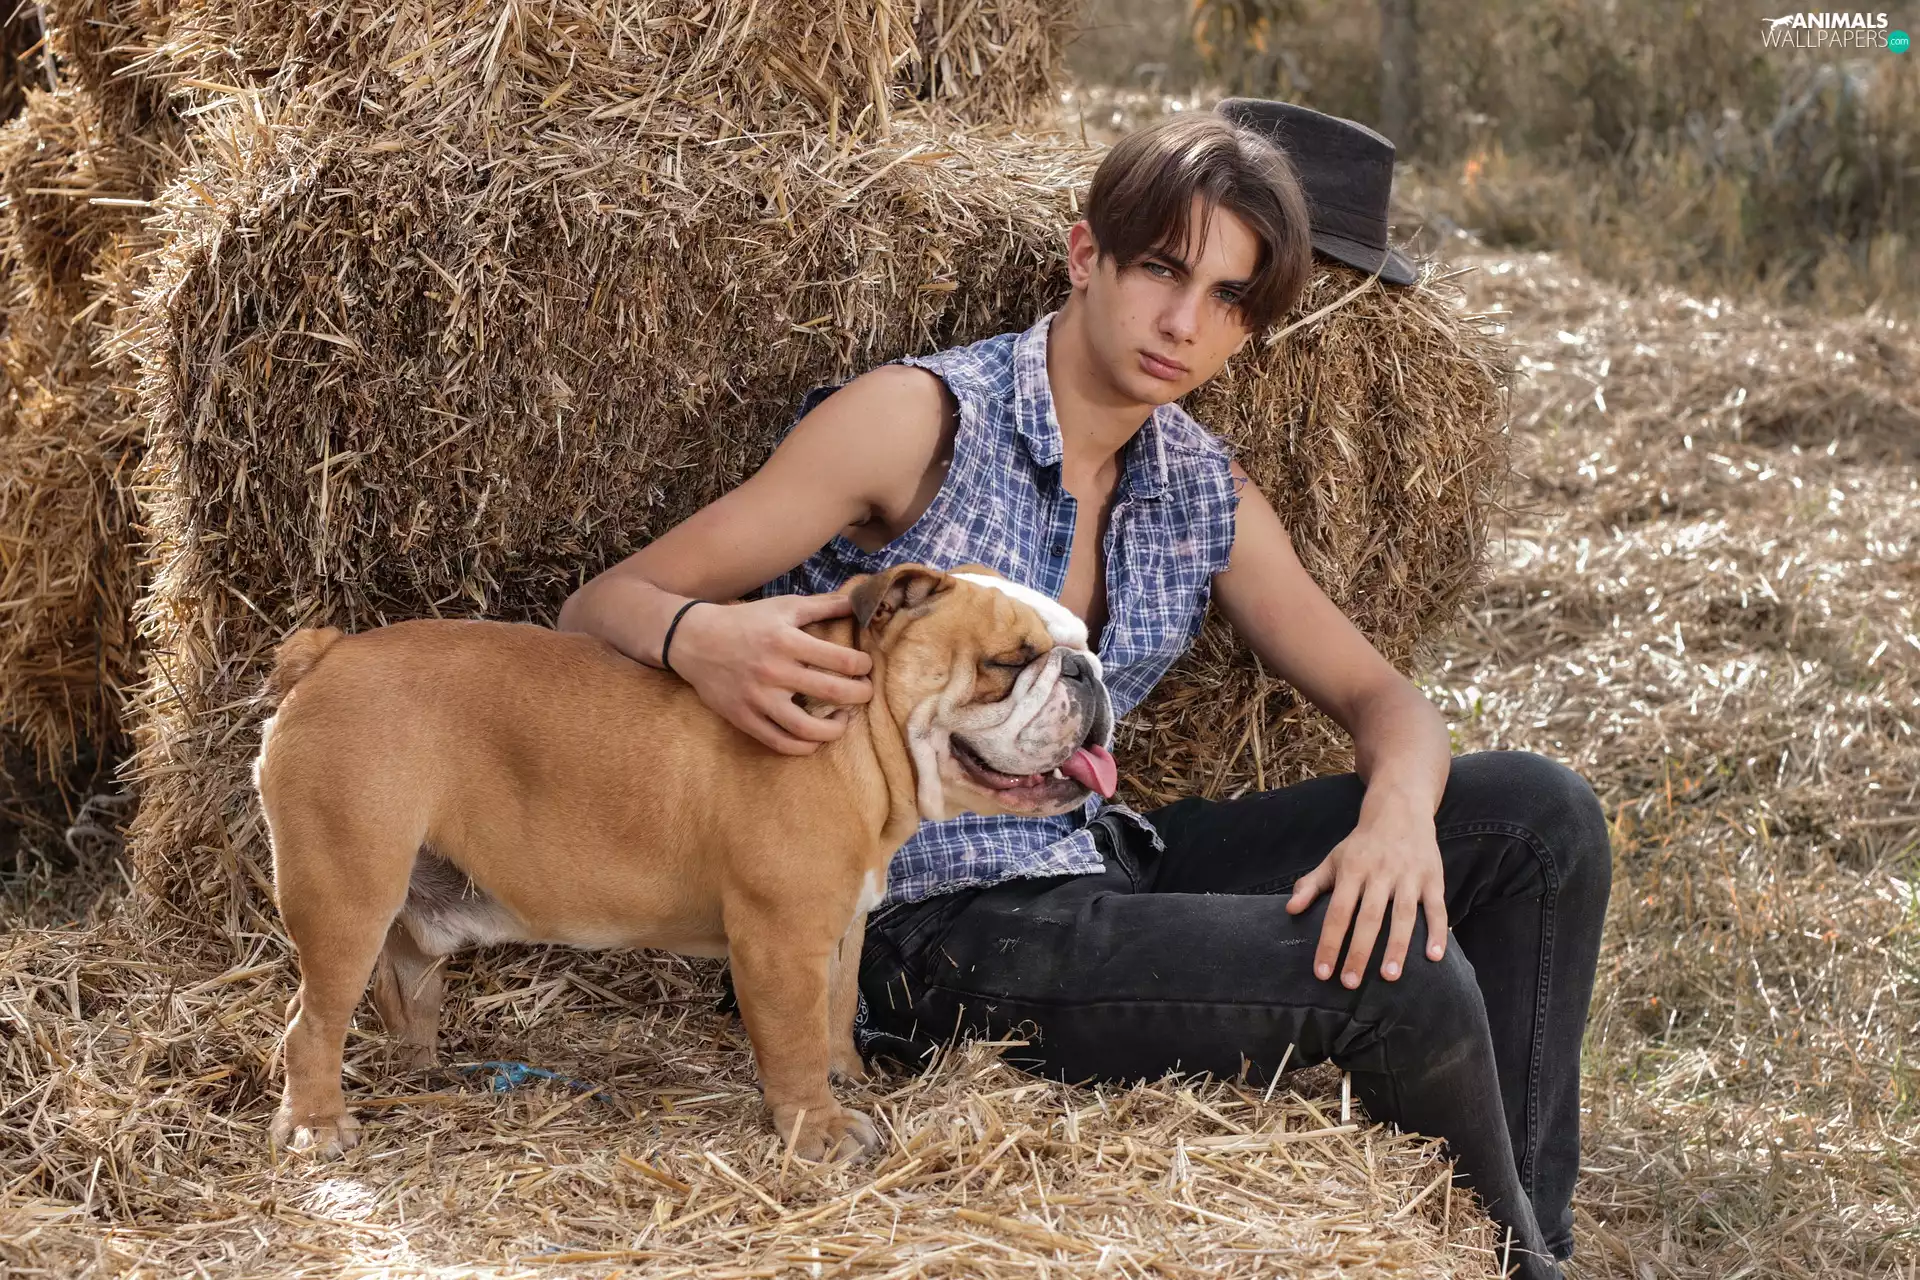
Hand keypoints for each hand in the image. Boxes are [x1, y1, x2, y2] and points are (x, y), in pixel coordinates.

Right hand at [671, 593, 873, 754]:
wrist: (694, 640)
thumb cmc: (745, 622)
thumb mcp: (784, 607)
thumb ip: (823, 606)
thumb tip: (858, 601)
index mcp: (787, 641)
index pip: (842, 660)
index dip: (863, 666)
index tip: (866, 666)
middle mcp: (774, 672)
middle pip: (833, 693)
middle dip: (860, 694)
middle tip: (865, 692)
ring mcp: (758, 699)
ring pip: (808, 729)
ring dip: (836, 729)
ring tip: (843, 719)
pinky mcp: (744, 718)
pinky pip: (780, 743)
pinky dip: (804, 747)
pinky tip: (815, 738)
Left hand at [1284, 806, 1447, 986]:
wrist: (1400, 810)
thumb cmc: (1361, 845)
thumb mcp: (1333, 860)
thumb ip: (1311, 885)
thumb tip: (1289, 910)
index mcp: (1353, 870)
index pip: (1338, 912)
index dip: (1329, 942)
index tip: (1322, 972)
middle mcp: (1380, 873)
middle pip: (1368, 918)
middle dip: (1358, 952)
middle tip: (1350, 984)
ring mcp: (1408, 876)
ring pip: (1403, 915)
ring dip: (1396, 947)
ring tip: (1389, 977)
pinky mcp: (1433, 878)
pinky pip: (1436, 908)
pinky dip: (1437, 932)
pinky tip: (1434, 957)